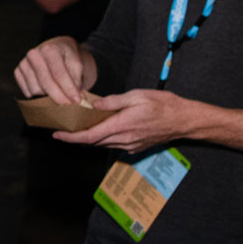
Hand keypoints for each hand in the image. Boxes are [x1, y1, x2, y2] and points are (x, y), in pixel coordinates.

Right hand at [14, 36, 89, 103]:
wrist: (54, 51)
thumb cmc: (66, 58)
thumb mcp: (77, 64)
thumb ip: (76, 81)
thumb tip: (76, 100)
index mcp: (50, 49)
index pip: (59, 73)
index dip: (68, 89)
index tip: (77, 101)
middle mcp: (34, 54)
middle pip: (45, 82)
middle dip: (58, 96)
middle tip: (68, 105)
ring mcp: (23, 63)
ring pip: (35, 89)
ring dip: (48, 96)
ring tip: (58, 93)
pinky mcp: (17, 72)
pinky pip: (27, 92)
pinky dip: (38, 96)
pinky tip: (46, 91)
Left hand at [55, 89, 204, 152]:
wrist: (185, 120)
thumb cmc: (164, 105)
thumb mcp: (138, 96)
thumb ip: (114, 101)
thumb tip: (94, 105)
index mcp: (122, 126)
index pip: (89, 136)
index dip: (71, 137)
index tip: (57, 135)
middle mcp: (124, 140)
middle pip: (93, 142)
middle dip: (76, 137)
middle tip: (63, 129)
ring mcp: (130, 146)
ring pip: (103, 144)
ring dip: (89, 138)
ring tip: (79, 128)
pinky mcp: (136, 147)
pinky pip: (114, 145)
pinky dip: (103, 139)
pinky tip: (102, 129)